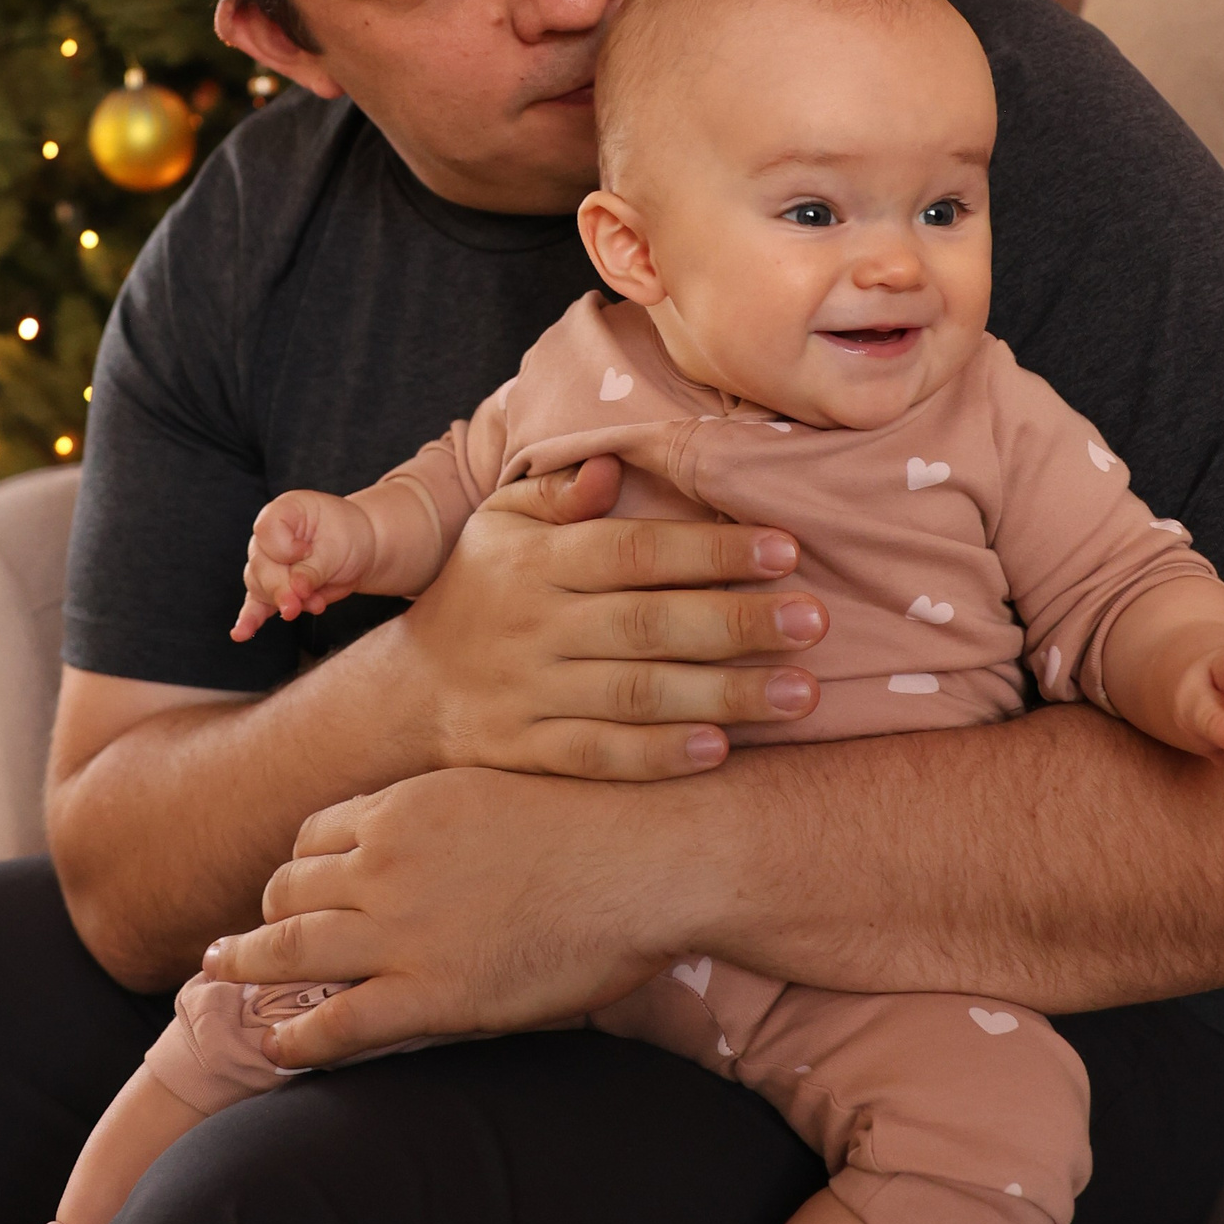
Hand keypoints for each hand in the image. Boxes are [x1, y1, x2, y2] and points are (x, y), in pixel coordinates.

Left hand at [202, 767, 698, 1065]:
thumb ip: (453, 817)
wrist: (650, 858)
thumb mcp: (505, 791)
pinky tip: (276, 1047)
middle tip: (237, 941)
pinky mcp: (429, 994)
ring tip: (223, 982)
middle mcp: (385, 861)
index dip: (299, 866)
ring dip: (246, 966)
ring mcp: (400, 929)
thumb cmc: (603, 821)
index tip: (294, 890)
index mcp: (405, 806)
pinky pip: (333, 1022)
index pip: (316, 834)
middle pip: (288, 887)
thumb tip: (445, 841)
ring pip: (289, 948)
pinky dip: (293, 1037)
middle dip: (261, 916)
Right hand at [233, 488, 376, 640]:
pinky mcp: (273, 589)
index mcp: (282, 512)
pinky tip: (241, 633)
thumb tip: (294, 592)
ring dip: (284, 601)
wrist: (362, 548)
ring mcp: (267, 563)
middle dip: (282, 587)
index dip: (285, 548)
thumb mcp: (337, 546)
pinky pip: (256, 604)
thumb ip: (313, 569)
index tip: (308, 550)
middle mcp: (267, 538)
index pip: (266, 531)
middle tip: (300, 601)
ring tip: (315, 605)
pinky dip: (251, 619)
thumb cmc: (349, 536)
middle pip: (260, 565)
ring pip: (259, 587)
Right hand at [392, 455, 826, 780]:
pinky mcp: (529, 754)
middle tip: (815, 622)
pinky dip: (658, 757)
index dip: (708, 551)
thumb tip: (613, 465)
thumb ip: (559, 494)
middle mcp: (535, 628)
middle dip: (736, 624)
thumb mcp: (500, 524)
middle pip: (647, 625)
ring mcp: (530, 695)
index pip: (633, 551)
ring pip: (635, 696)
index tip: (784, 549)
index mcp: (538, 563)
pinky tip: (720, 752)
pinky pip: (598, 757)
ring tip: (801, 693)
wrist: (408, 693)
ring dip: (722, 696)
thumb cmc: (482, 591)